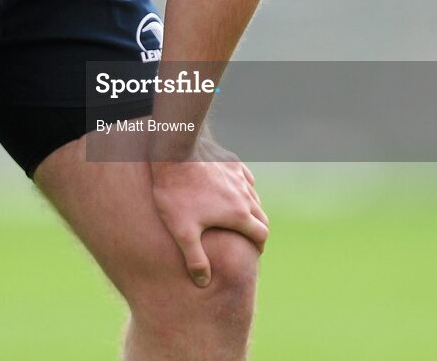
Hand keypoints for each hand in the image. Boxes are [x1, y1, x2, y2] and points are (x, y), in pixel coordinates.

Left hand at [150, 138, 267, 287]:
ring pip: (254, 196)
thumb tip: (203, 282)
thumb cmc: (177, 194)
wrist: (174, 154)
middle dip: (258, 229)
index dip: (260, 246)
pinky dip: (244, 187)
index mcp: (238, 214)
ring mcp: (238, 176)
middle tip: (250, 238)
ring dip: (252, 208)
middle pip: (262, 215)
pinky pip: (245, 177)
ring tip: (241, 217)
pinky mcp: (231, 161)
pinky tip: (234, 189)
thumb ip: (195, 259)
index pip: (261, 234)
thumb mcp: (183, 231)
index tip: (254, 252)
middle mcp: (244, 194)